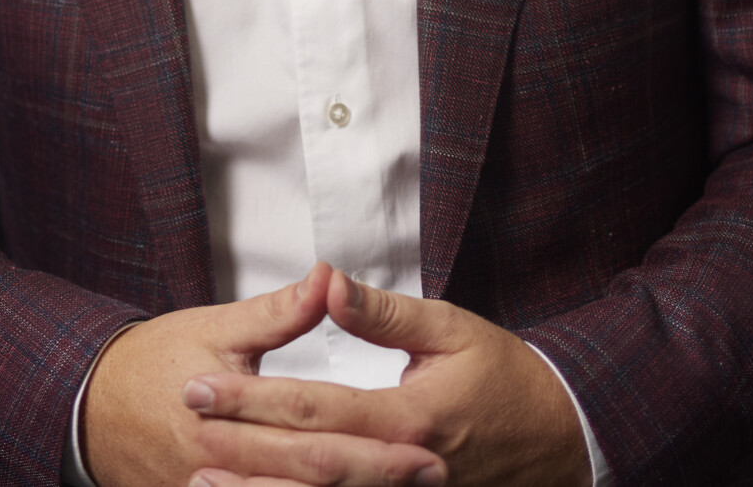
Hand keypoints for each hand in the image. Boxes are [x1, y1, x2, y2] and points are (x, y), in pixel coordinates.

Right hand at [84, 265, 444, 486]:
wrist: (89, 405)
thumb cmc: (153, 360)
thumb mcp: (216, 327)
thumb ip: (278, 313)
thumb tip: (330, 278)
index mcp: (226, 419)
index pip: (313, 438)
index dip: (373, 448)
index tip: (426, 446)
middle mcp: (222, 467)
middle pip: (311, 480)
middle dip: (376, 480)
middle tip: (433, 474)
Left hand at [184, 270, 589, 486]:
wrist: (565, 439)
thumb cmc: (509, 379)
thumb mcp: (453, 329)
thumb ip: (386, 313)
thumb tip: (330, 285)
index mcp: (410, 417)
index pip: (313, 408)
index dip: (251, 399)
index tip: (199, 384)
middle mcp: (403, 469)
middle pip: (305, 466)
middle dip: (239, 448)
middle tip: (186, 426)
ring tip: (201, 482)